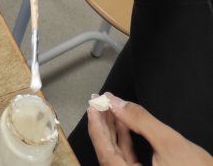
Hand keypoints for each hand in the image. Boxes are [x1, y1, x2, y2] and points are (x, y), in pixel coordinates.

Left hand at [88, 94, 212, 164]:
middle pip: (109, 154)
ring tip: (109, 108)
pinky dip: (125, 141)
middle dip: (103, 126)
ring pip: (117, 156)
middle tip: (98, 103)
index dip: (97, 128)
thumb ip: (140, 120)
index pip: (106, 153)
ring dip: (113, 131)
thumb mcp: (169, 142)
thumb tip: (117, 102)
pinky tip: (123, 124)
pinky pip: (128, 159)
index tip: (92, 107)